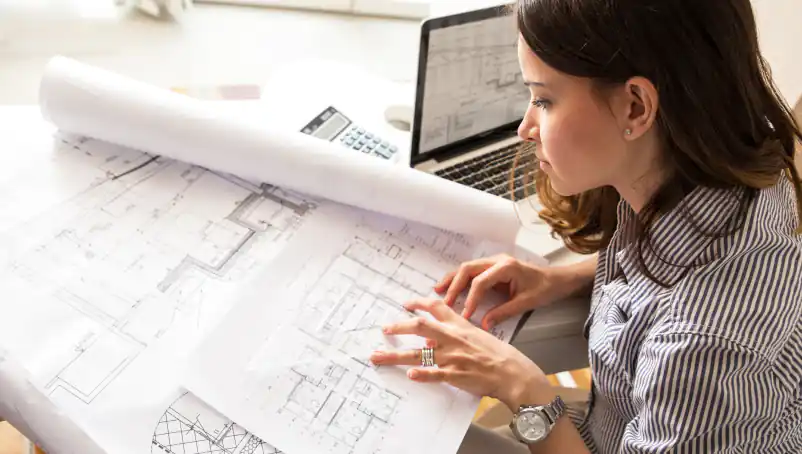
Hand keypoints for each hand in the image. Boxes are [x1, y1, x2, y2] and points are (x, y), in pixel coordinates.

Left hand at [370, 298, 552, 410]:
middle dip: (399, 327)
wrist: (513, 373)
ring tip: (377, 357)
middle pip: (420, 327)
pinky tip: (410, 376)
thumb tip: (432, 340)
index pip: (436, 308)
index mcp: (460, 326)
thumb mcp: (478, 336)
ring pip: (419, 354)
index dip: (418, 303)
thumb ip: (456, 335)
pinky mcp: (456, 375)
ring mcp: (453, 357)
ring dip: (395, 356)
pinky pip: (435, 374)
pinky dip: (422, 375)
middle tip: (384, 329)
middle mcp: (453, 339)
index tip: (405, 303)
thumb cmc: (499, 355)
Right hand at [435, 254, 575, 330]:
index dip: (470, 298)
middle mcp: (497, 261)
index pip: (480, 282)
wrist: (557, 279)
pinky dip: (460, 279)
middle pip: (468, 269)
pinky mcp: (492, 268)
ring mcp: (494, 262)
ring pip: (467, 268)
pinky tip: (450, 287)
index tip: (465, 314)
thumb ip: (503, 313)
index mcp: (506, 267)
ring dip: (453, 279)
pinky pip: (472, 272)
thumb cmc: (545, 289)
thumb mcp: (525, 303)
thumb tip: (484, 325)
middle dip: (454, 285)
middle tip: (444, 302)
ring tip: (438, 290)